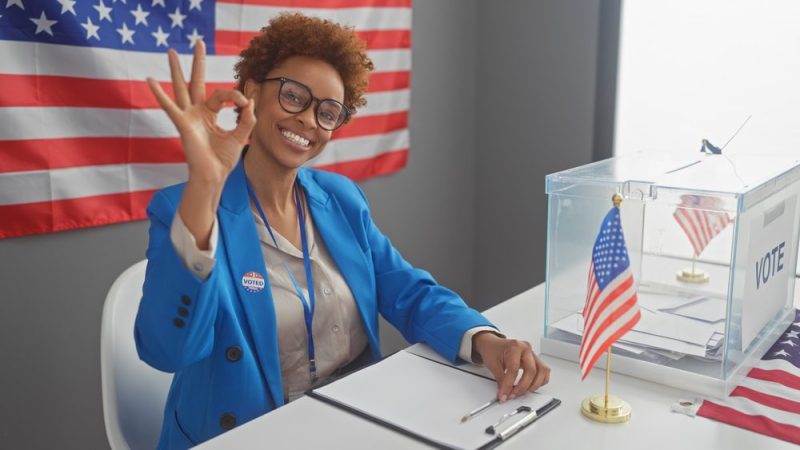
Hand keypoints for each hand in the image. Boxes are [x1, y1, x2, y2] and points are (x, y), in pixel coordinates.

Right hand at [146, 41, 255, 184]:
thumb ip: (247, 119)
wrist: (214, 175)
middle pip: (196, 81)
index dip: (236, 95)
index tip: (246, 104)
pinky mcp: (183, 124)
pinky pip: (169, 106)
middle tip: (199, 41)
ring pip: (181, 88)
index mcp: (209, 114)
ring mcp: (188, 117)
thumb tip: (251, 102)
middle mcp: (197, 112)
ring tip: (171, 51)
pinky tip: (149, 80)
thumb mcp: (241, 135)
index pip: (222, 95)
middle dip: (198, 62)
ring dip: (177, 69)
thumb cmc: (223, 159)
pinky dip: (159, 94)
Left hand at [473, 332, 550, 401]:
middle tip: (512, 394)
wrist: (492, 344)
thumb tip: (505, 394)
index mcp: (515, 346)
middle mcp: (526, 349)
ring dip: (534, 385)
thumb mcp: (493, 365)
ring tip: (522, 391)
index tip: (504, 394)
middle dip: (522, 387)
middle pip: (531, 371)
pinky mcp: (535, 360)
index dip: (508, 385)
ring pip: (542, 371)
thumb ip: (501, 381)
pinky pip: (544, 372)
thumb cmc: (492, 350)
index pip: (514, 369)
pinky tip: (531, 386)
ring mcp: (532, 354)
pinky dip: (540, 381)